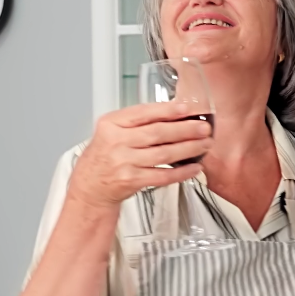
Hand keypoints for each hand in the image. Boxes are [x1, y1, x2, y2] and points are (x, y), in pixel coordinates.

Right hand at [66, 102, 211, 207]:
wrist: (90, 187)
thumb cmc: (104, 157)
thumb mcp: (110, 131)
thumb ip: (135, 122)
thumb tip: (172, 114)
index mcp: (111, 124)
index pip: (143, 113)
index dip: (167, 110)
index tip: (186, 108)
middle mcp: (116, 142)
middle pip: (157, 133)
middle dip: (185, 129)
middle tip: (203, 128)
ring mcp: (124, 162)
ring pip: (164, 153)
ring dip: (189, 149)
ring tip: (204, 144)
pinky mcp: (132, 181)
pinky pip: (162, 175)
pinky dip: (181, 172)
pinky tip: (194, 167)